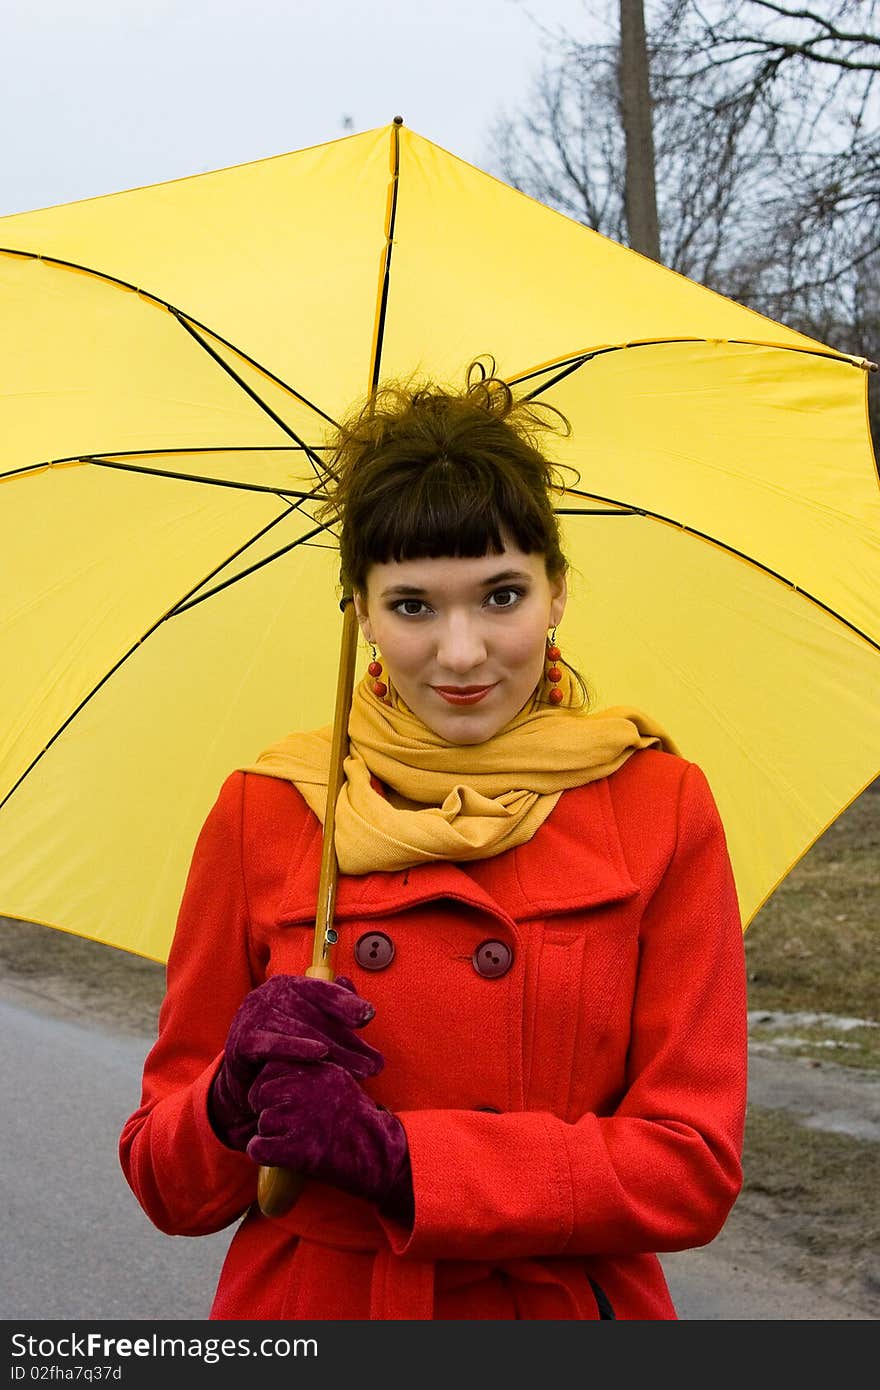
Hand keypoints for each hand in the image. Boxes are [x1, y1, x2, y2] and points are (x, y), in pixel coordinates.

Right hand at [209, 975, 382, 1149]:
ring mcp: (252, 1015)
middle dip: (348, 1040)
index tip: (368, 1016)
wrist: (246, 1079)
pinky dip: (297, 1047)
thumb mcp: (312, 1027)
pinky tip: (320, 1054)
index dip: (345, 1002)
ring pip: (299, 1030)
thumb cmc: (284, 1047)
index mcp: (288, 984)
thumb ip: (337, 1017)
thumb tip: (367, 1010)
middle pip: (315, 1015)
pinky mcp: (241, 1040)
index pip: (321, 989)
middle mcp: (268, 994)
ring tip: (360, 1070)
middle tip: (374, 1063)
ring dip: (334, 1050)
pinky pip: (272, 1043)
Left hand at [246, 1059, 413, 1221]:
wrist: (379, 1156)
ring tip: (294, 1141)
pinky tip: (278, 1156)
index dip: (270, 1087)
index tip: (279, 1101)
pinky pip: (258, 1148)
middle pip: (261, 1093)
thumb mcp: (338, 1080)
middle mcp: (306, 1088)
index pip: (271, 1068)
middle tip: (285, 1125)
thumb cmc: (358, 1121)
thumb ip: (310, 1071)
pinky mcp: (295, 1148)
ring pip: (261, 1122)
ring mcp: (299, 1117)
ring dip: (270, 1134)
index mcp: (317, 1068)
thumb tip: (277, 1071)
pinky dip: (262, 1154)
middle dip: (267, 1110)